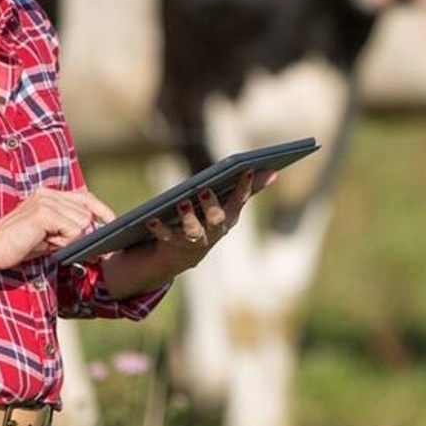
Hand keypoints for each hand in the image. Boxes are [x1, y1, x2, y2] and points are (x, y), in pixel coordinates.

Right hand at [0, 187, 114, 269]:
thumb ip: (70, 232)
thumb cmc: (18, 245)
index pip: (85, 197)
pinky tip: (46, 241)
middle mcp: (48, 193)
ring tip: (47, 241)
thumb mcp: (50, 236)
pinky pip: (74, 229)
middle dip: (80, 234)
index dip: (101, 210)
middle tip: (56, 243)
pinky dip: (65, 241)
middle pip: (87, 213)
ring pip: (82, 223)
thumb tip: (97, 239)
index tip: (112, 222)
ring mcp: (45, 200)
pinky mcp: (43, 212)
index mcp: (49, 195)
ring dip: (69, 239)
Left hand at [140, 170, 272, 270]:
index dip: (245, 186)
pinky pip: (165, 236)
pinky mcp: (172, 244)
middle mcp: (214, 231)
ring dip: (189, 218)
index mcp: (228, 217)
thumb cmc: (207, 222)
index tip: (247, 169)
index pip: (239, 200)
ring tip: (182, 202)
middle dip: (213, 206)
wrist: (180, 257)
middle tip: (206, 189)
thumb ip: (248, 189)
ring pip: (193, 231)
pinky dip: (159, 228)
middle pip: (217, 219)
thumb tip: (274, 172)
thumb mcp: (228, 206)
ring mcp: (194, 240)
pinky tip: (152, 218)